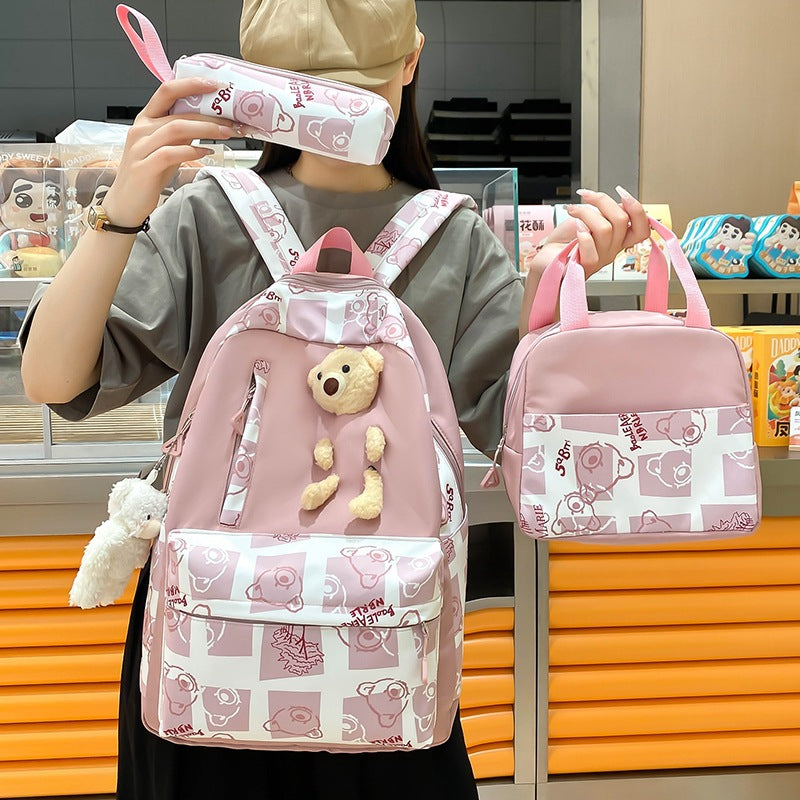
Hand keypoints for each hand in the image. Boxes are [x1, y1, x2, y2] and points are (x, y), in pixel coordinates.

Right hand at [101, 77, 237, 227]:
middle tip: (233, 119)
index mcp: (146, 119)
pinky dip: (192, 151)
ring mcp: (140, 147)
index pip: (167, 91)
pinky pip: (171, 153)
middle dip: (209, 113)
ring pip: (176, 129)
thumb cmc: (148, 174)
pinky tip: (207, 152)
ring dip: (206, 129)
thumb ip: (182, 134)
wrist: (126, 203)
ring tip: (227, 133)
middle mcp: (141, 129)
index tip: (217, 85)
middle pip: (178, 111)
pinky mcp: (144, 167)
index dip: (191, 84)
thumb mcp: (166, 148)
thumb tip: (208, 122)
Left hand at [525, 186, 649, 276]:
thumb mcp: (589, 218)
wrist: (546, 256)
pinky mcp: (584, 266)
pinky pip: (591, 249)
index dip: (637, 209)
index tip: (621, 193)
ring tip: (573, 211)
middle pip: (621, 220)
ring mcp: (600, 260)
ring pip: (605, 229)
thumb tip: (619, 202)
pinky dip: (581, 233)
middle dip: (602, 200)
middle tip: (586, 196)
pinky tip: (575, 228)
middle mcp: (612, 250)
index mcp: (617, 239)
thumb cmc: (565, 239)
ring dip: (586, 213)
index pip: (642, 228)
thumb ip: (606, 212)